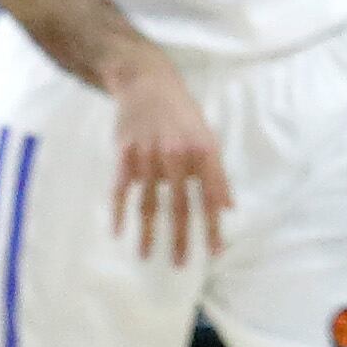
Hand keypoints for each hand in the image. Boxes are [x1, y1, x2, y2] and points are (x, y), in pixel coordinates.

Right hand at [104, 51, 229, 264]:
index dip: (214, 226)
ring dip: (148, 232)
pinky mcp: (124, 154)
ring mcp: (148, 156)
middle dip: (181, 237)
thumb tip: (228, 206)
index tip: (215, 252)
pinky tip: (118, 231)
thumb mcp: (208, 136)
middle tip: (180, 263)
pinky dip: (118, 211)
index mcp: (204, 152)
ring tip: (148, 255)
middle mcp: (177, 156)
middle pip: (180, 205)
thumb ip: (216, 172)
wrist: (147, 83)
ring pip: (148, 202)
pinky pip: (121, 189)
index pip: (212, 197)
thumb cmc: (183, 114)